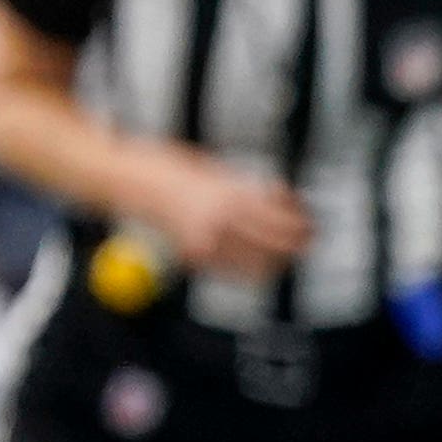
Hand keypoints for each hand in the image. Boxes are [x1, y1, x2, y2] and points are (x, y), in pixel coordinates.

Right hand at [136, 147, 312, 280]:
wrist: (130, 180)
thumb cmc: (174, 170)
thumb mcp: (220, 172)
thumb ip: (250, 192)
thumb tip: (285, 206)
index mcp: (233, 197)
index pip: (285, 223)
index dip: (304, 224)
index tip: (312, 222)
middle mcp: (222, 223)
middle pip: (279, 248)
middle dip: (297, 244)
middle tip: (307, 238)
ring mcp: (207, 244)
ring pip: (260, 266)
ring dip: (276, 259)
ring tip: (281, 248)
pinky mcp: (193, 257)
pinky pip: (234, 271)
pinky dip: (248, 265)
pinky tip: (251, 253)